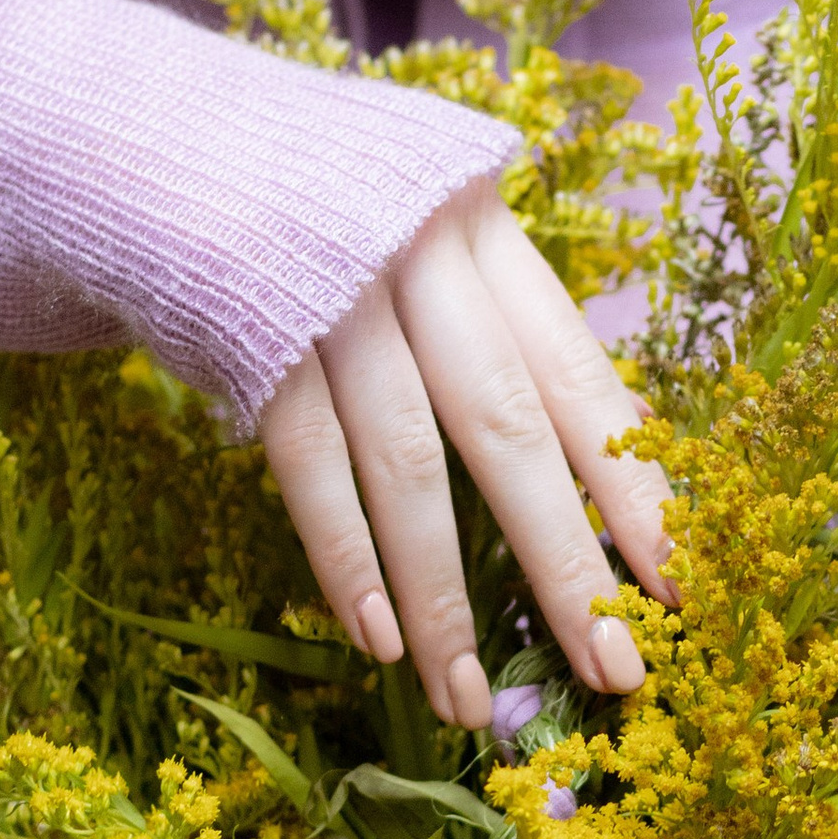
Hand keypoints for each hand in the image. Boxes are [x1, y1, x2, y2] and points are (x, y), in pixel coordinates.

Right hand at [260, 178, 667, 730]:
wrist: (154, 140)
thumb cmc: (324, 220)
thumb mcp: (429, 242)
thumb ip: (504, 332)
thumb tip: (615, 454)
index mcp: (486, 236)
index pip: (578, 377)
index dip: (636, 484)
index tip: (683, 586)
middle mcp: (420, 258)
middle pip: (510, 428)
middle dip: (566, 561)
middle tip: (613, 670)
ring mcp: (329, 297)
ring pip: (406, 465)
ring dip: (441, 596)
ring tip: (467, 698)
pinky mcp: (247, 337)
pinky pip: (307, 466)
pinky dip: (345, 557)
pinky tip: (378, 638)